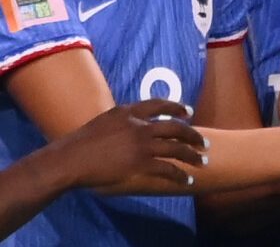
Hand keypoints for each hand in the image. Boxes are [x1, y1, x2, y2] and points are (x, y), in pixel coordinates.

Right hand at [49, 100, 207, 190]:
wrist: (70, 159)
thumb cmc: (80, 143)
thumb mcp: (104, 121)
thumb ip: (121, 120)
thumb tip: (132, 123)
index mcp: (128, 112)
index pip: (159, 104)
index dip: (177, 107)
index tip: (189, 112)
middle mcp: (139, 125)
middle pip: (175, 127)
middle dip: (193, 135)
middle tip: (204, 142)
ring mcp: (142, 144)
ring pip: (177, 148)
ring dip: (192, 155)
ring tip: (203, 161)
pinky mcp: (141, 163)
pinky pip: (168, 168)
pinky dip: (180, 175)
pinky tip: (188, 180)